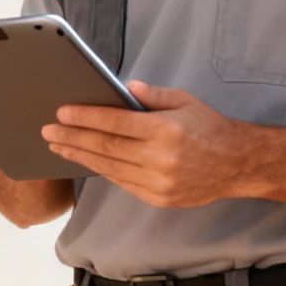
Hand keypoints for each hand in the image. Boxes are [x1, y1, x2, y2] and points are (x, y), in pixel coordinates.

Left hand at [41, 80, 247, 207]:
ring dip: (80, 157)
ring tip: (59, 147)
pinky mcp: (158, 198)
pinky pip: (122, 182)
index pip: (114, 122)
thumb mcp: (183, 100)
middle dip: (72, 138)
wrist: (236, 164)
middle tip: (48, 131)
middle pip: (105, 147)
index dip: (85, 117)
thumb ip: (151, 95)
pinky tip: (87, 161)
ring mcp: (158, 182)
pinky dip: (102, 171)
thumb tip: (123, 87)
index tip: (62, 113)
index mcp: (164, 130)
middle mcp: (160, 158)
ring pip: (109, 168)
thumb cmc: (208, 127)